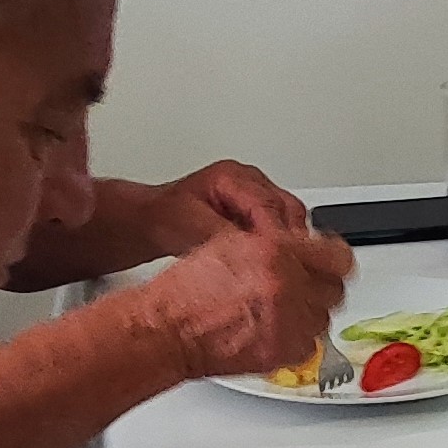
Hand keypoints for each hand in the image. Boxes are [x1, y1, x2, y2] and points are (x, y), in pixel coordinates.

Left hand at [124, 160, 309, 256]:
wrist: (154, 220)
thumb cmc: (166, 218)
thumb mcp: (190, 227)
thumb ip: (225, 236)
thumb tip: (253, 250)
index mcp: (233, 176)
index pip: (268, 205)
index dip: (277, 235)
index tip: (280, 260)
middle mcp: (251, 181)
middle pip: (289, 210)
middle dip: (290, 241)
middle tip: (286, 271)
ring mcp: (258, 194)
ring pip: (292, 219)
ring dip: (290, 245)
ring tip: (283, 271)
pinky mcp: (260, 212)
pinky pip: (284, 227)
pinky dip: (284, 247)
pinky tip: (278, 265)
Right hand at [133, 225, 355, 379]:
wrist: (169, 330)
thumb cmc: (188, 291)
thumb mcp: (232, 244)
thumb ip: (275, 242)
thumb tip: (304, 245)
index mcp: (274, 251)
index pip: (336, 255)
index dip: (334, 258)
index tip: (330, 260)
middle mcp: (286, 284)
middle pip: (335, 288)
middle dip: (321, 286)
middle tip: (303, 286)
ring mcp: (287, 320)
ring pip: (323, 317)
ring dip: (309, 312)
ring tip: (282, 308)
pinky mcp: (283, 350)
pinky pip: (309, 343)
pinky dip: (296, 337)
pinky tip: (276, 328)